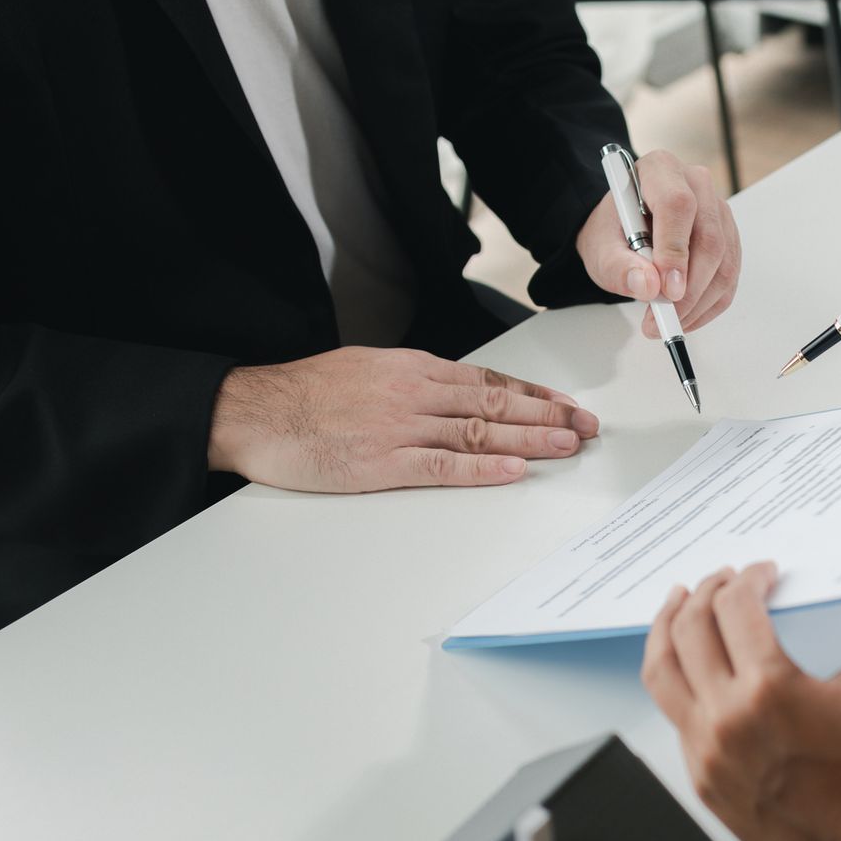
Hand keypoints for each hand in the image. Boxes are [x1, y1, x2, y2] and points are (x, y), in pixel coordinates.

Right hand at [207, 347, 598, 491]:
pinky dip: (482, 469)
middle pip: (495, 404)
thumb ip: (411, 382)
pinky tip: (513, 472)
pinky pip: (443, 466)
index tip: (564, 404)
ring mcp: (401, 428)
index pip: (487, 381)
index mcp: (412, 369)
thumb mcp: (366, 369)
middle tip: (586, 427)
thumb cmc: (304, 393)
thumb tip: (451, 393)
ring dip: (529, 439)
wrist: (254, 411)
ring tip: (567, 446)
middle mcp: (415, 393)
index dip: (532, 393)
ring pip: (479, 432)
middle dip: (547, 415)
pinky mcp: (382, 463)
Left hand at [576, 150, 741, 338]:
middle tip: (665, 318)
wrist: (624, 231)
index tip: (666, 290)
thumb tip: (649, 286)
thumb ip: (619, 267)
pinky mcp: (728, 236)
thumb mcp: (601, 249)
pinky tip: (687, 316)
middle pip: (709, 238)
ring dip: (700, 302)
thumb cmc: (614, 232)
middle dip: (690, 288)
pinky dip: (709, 304)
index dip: (675, 250)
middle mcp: (696, 184)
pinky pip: (729, 276)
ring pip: (724, 261)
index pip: (677, 206)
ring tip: (669, 321)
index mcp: (660, 170)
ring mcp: (717, 210)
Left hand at [642, 563, 840, 840]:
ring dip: (666, 628)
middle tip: (725, 580)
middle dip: (708, 592)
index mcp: (769, 689)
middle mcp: (726, 718)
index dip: (748, 579)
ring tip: (678, 605)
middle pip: (689, 628)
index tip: (762, 574)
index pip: (735, 607)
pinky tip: (688, 664)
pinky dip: (674, 677)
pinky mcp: (699, 775)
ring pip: (660, 670)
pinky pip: (670, 713)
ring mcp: (705, 749)